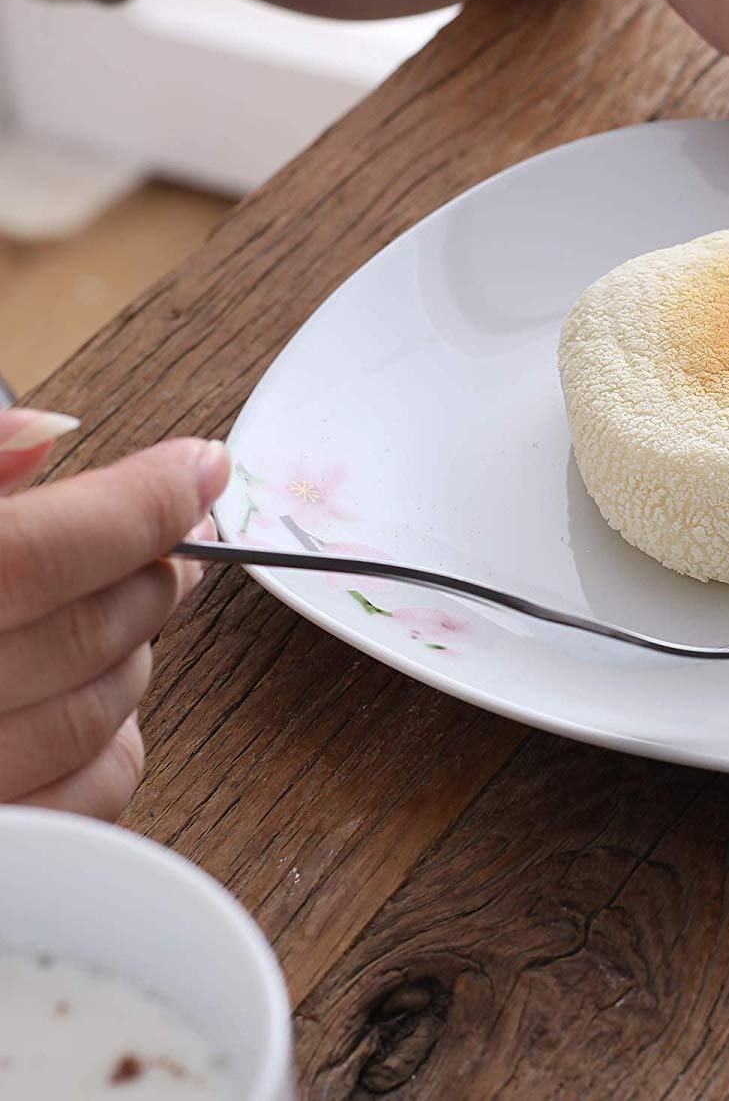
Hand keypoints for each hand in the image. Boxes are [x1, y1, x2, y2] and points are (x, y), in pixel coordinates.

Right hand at [0, 410, 229, 819]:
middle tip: (174, 535)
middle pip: (84, 632)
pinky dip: (112, 739)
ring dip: (133, 649)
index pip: (33, 553)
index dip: (137, 503)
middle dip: (149, 570)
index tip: (198, 466)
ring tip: (121, 606)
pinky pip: (90, 796)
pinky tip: (86, 695)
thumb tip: (48, 429)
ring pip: (99, 713)